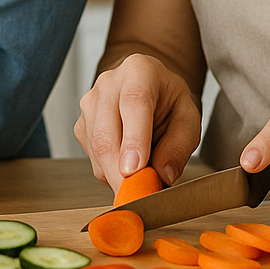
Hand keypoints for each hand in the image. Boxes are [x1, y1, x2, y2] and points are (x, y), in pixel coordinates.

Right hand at [75, 53, 201, 190]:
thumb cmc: (169, 102)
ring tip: (144, 177)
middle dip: (121, 173)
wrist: (148, 89)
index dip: (133, 139)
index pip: (133, 103)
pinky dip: (111, 172)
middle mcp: (108, 83)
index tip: (134, 170)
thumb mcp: (188, 118)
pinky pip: (93, 159)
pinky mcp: (81, 125)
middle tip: (141, 198)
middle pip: (106, 133)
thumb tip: (162, 175)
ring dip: (118, 175)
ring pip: (97, 151)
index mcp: (139, 70)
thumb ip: (180, 145)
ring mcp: (89, 104)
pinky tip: (128, 165)